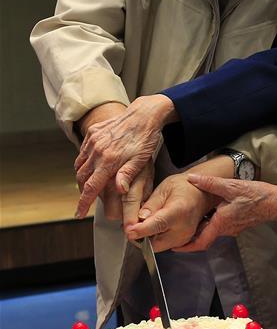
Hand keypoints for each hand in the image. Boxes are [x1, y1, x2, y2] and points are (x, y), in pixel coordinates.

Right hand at [74, 94, 174, 217]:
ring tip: (86, 187)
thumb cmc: (145, 139)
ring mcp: (93, 140)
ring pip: (79, 164)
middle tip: (84, 202)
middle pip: (81, 177)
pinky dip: (82, 162)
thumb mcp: (140, 160)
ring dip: (81, 177)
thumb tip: (118, 191)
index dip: (83, 202)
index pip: (91, 186)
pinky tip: (89, 167)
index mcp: (108, 160)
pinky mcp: (93, 132)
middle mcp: (97, 150)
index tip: (78, 214)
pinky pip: (82, 151)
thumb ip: (127, 175)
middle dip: (81, 192)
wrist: (144, 114)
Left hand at [125, 173, 216, 251]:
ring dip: (148, 239)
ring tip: (145, 223)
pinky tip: (154, 227)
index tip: (129, 231)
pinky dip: (155, 239)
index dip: (141, 230)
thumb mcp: (164, 189)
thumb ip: (150, 205)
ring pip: (158, 247)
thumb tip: (138, 220)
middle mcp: (184, 228)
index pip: (157, 225)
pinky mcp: (184, 242)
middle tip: (133, 225)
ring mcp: (185, 238)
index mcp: (179, 211)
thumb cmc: (184, 188)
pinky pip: (164, 246)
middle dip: (140, 237)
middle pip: (155, 243)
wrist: (202, 194)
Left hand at [173, 174, 276, 251]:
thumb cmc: (256, 196)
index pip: (201, 241)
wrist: (275, 202)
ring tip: (187, 219)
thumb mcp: (231, 186)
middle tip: (175, 230)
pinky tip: (206, 212)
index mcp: (221, 223)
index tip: (174, 247)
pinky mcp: (238, 224)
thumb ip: (210, 183)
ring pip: (212, 231)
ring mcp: (233, 228)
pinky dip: (210, 222)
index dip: (186, 246)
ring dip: (200, 228)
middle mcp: (226, 229)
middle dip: (190, 235)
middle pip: (204, 236)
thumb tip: (192, 179)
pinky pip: (220, 226)